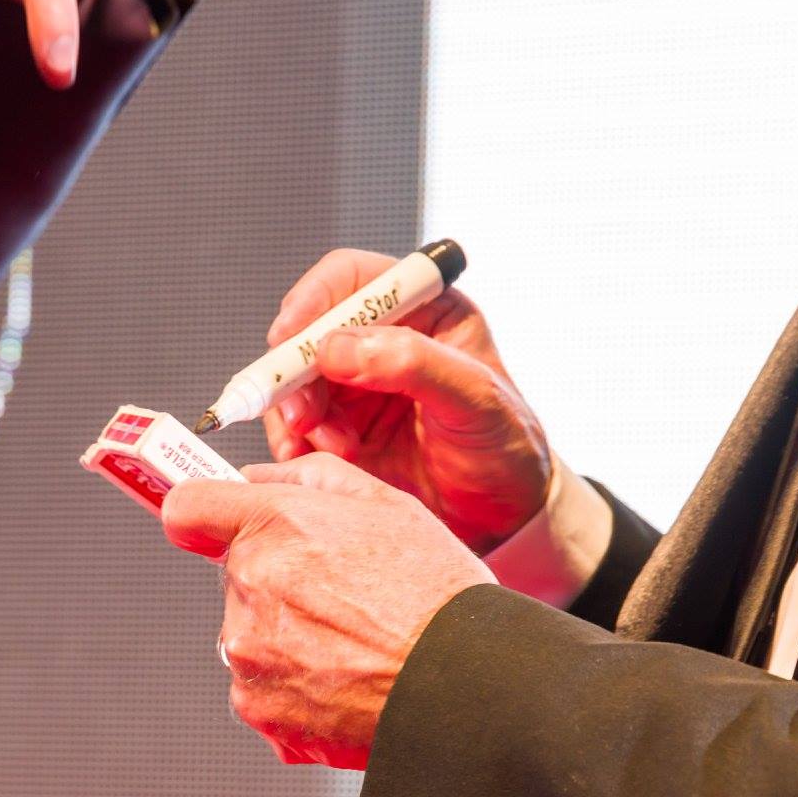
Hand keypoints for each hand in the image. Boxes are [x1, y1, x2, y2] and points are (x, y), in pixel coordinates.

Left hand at [162, 453, 494, 769]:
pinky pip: (259, 687)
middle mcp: (251, 583)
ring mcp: (248, 649)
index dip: (203, 516)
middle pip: (232, 574)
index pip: (186, 508)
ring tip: (351, 646)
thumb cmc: (439, 596)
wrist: (466, 686)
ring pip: (248, 633)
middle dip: (272, 580)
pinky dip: (292, 688)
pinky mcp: (256, 705)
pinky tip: (345, 681)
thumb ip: (309, 478)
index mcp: (275, 524)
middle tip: (339, 597)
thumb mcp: (387, 504)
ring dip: (284, 638)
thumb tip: (256, 476)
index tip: (217, 527)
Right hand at [265, 249, 551, 554]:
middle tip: (302, 413)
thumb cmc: (506, 449)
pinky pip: (296, 423)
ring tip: (330, 446)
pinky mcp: (341, 428)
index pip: (353, 279)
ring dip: (297, 412)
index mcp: (425, 310)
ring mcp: (358, 385)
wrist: (503, 517)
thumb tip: (338, 347)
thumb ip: (414, 364)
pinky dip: (294, 440)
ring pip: (296, 379)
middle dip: (295, 370)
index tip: (291, 336)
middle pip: (310, 331)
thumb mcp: (477, 400)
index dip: (314, 298)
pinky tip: (316, 459)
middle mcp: (384, 340)